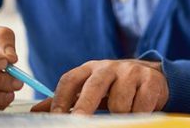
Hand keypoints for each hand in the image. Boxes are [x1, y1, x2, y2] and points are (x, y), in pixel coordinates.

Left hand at [31, 59, 167, 114]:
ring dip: (119, 114)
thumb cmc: (115, 86)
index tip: (55, 117)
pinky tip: (139, 109)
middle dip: (84, 106)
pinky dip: (138, 114)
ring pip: (119, 102)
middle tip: (78, 121)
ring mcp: (131, 72)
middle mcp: (109, 67)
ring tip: (123, 111)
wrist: (153, 77)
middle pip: (93, 86)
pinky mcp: (150, 81)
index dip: (60, 98)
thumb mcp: (91, 88)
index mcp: (90, 68)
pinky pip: (140, 106)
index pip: (70, 80)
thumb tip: (36, 112)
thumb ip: (67, 98)